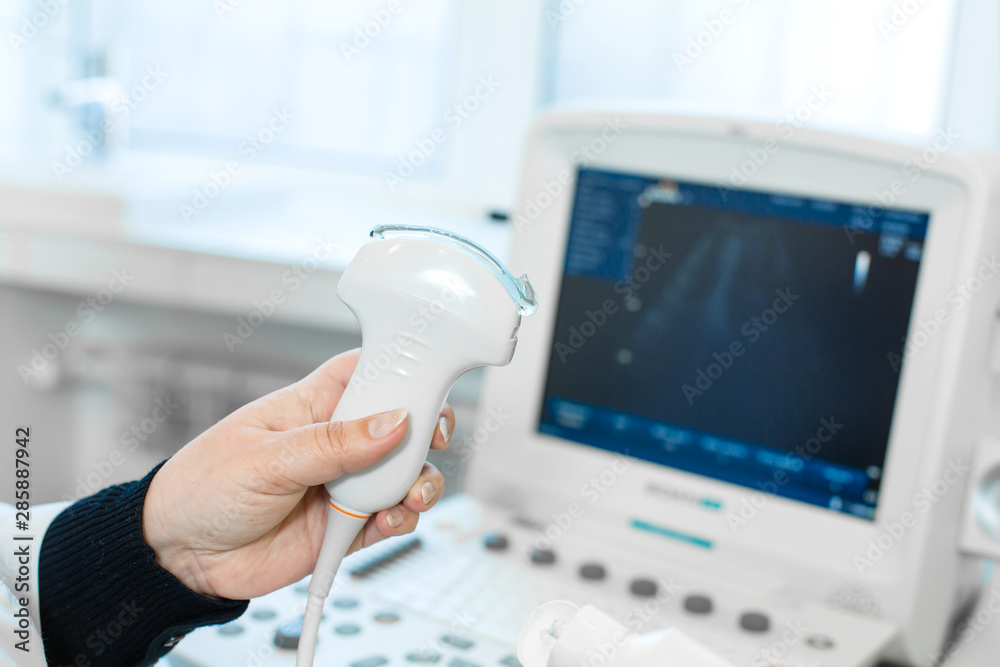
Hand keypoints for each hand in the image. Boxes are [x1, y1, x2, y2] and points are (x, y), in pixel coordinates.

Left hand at [141, 349, 452, 599]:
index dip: (403, 372)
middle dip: (425, 431)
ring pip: (405, 474)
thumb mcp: (266, 459)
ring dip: (419, 482)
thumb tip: (393, 423)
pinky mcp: (347, 524)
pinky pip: (392, 517)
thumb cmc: (204, 487)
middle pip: (402, 423)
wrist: (179, 557)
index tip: (427, 385)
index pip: (369, 372)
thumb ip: (333, 444)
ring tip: (408, 495)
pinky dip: (401, 519)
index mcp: (313, 405)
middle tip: (430, 442)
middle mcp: (337, 441)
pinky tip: (387, 520)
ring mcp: (345, 483)